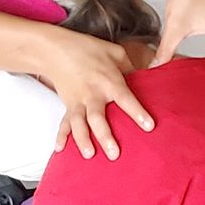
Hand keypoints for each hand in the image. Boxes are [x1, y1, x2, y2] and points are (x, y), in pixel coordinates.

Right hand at [41, 30, 154, 160]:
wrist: (56, 49)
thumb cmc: (87, 49)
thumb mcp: (114, 51)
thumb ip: (130, 66)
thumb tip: (145, 75)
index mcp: (108, 81)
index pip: (125, 99)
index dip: (137, 113)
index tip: (148, 126)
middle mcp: (92, 94)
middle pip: (98, 118)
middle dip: (105, 136)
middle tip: (114, 154)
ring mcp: (78, 102)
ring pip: (79, 124)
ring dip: (83, 140)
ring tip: (89, 155)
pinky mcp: (68, 106)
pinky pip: (64, 123)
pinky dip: (61, 136)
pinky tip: (61, 150)